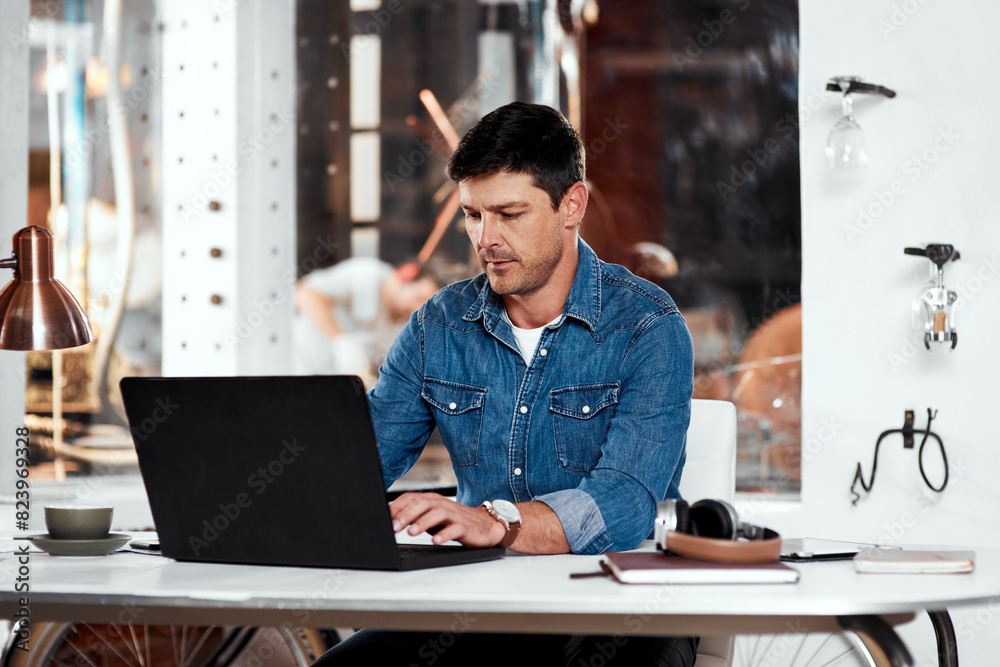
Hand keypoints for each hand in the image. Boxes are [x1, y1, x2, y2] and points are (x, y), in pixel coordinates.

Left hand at [389, 492, 504, 546]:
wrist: (486, 525)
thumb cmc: (454, 521)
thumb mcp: (432, 518)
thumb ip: (414, 516)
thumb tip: (390, 520)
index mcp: (432, 500)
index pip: (411, 498)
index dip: (397, 507)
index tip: (384, 518)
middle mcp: (442, 504)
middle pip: (422, 504)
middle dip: (406, 515)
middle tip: (394, 527)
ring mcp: (455, 515)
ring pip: (438, 513)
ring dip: (423, 522)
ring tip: (411, 532)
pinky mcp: (466, 527)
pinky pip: (455, 528)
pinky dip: (445, 534)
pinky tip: (436, 540)